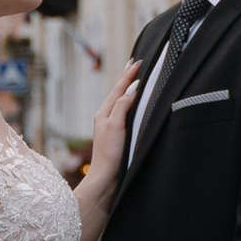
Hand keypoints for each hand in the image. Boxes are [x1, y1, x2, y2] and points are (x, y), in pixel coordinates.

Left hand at [78, 57, 142, 206]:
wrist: (105, 178)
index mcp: (103, 113)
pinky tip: (131, 105)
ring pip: (119, 102)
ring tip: (132, 78)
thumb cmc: (109, 153)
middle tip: (133, 63)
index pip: (118, 89)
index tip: (137, 62)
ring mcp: (110, 127)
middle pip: (117, 93)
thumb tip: (131, 89)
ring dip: (127, 89)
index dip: (128, 75)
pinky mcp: (116, 136)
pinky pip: (122, 112)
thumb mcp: (116, 125)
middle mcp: (105, 117)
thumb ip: (122, 106)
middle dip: (126, 78)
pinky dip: (128, 103)